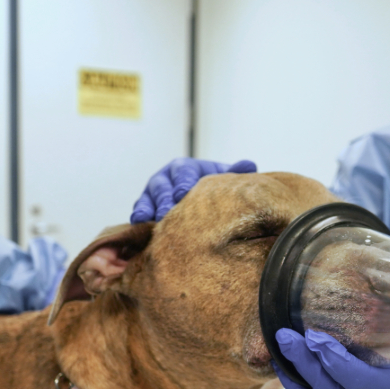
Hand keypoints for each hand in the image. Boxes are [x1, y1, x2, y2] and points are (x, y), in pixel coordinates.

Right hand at [131, 158, 256, 222]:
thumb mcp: (223, 178)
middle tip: (167, 211)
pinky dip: (139, 215)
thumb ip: (235, 172)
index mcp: (187, 168)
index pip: (184, 172)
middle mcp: (168, 177)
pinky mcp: (146, 205)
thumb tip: (249, 165)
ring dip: (150, 207)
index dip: (184, 182)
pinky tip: (139, 224)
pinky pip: (140, 209)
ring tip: (153, 219)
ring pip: (149, 197)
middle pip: (163, 185)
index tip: (184, 192)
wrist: (199, 199)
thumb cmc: (212, 188)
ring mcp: (154, 191)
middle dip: (164, 198)